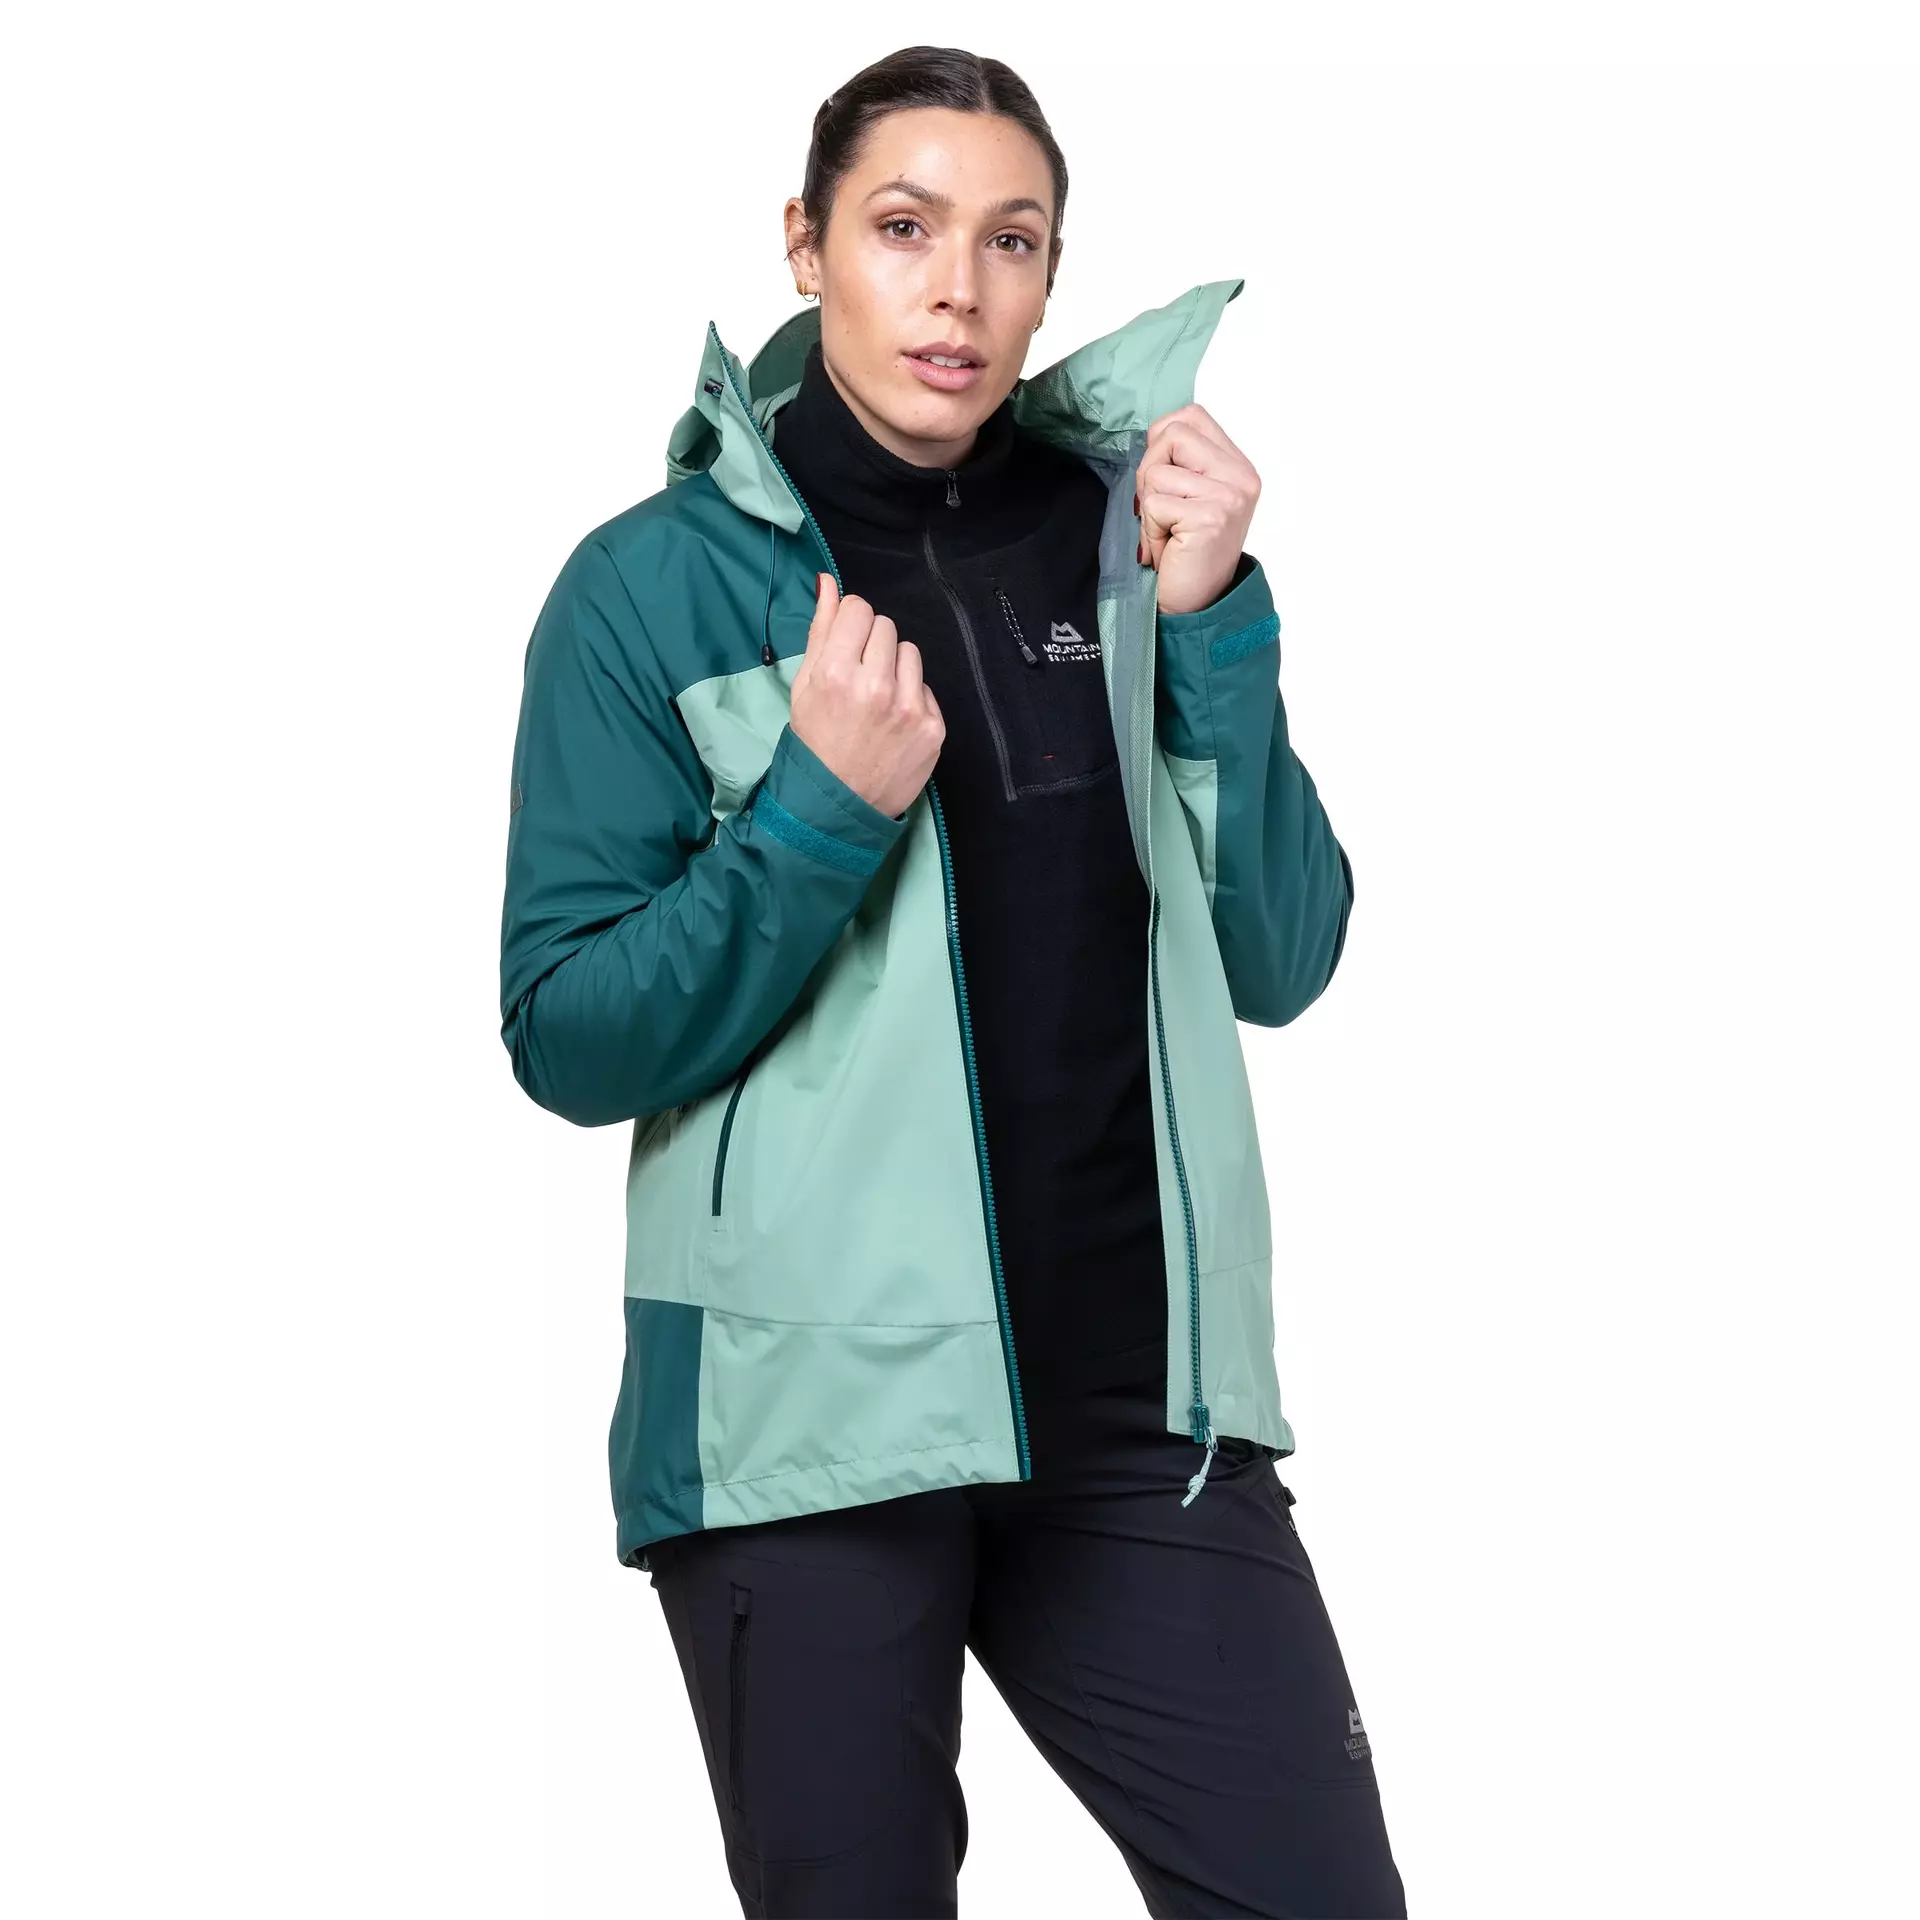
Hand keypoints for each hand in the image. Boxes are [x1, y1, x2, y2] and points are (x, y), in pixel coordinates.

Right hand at [789, 573, 945, 820]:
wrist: (840, 804)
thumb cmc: (816, 742)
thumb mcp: (805, 686)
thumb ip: (821, 631)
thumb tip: (829, 583)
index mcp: (836, 672)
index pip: (859, 609)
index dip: (851, 623)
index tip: (847, 642)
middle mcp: (875, 685)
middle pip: (886, 626)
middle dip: (872, 644)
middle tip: (860, 676)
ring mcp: (908, 707)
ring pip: (910, 651)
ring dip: (894, 667)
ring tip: (877, 698)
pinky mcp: (932, 726)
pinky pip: (925, 686)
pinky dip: (910, 697)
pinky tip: (893, 721)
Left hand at [1134, 403, 1259, 616]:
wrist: (1196, 607)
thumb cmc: (1185, 554)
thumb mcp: (1189, 497)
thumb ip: (1181, 462)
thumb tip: (1150, 437)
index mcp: (1237, 466)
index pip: (1191, 416)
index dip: (1161, 441)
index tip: (1162, 479)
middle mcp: (1240, 477)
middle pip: (1171, 433)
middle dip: (1149, 472)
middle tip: (1159, 510)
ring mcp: (1229, 496)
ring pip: (1157, 471)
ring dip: (1148, 509)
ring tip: (1167, 534)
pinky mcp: (1211, 517)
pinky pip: (1155, 504)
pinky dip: (1150, 531)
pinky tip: (1167, 550)